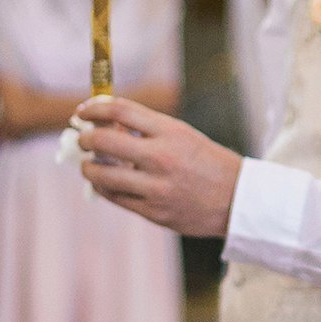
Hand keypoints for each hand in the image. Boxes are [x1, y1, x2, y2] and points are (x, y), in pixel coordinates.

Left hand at [76, 97, 241, 237]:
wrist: (238, 200)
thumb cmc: (208, 164)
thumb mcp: (183, 136)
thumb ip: (148, 128)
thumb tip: (107, 122)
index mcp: (171, 132)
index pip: (121, 111)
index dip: (94, 108)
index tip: (83, 111)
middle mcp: (162, 158)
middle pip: (104, 141)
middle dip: (85, 138)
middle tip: (82, 139)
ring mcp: (157, 187)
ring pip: (103, 175)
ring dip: (88, 168)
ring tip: (89, 165)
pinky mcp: (154, 212)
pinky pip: (116, 198)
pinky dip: (103, 188)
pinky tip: (104, 184)